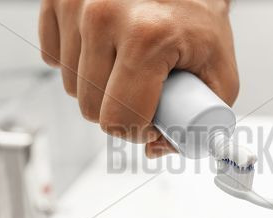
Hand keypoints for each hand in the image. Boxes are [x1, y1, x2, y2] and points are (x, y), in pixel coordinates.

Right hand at [39, 0, 238, 157]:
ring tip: (126, 67)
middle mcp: (104, 16)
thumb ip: (200, 119)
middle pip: (90, 107)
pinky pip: (53, 57)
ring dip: (98, 88)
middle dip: (118, 111)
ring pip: (71, 86)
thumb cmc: (198, 15)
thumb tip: (156, 148)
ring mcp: (77, 4)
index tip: (149, 123)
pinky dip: (77, 63)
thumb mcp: (219, 69)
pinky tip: (103, 51)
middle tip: (142, 92)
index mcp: (147, 37)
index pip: (118, 118)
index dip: (135, 131)